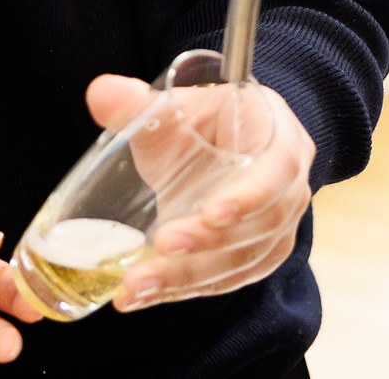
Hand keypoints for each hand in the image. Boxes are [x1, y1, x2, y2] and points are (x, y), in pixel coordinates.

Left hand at [76, 72, 314, 311]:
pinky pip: (226, 281)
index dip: (249, 195)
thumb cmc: (207, 123)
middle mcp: (288, 188)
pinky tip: (143, 295)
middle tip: (161, 245)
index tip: (210, 212)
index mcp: (278, 139)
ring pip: (242, 262)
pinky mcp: (256, 258)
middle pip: (261, 226)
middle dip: (207, 243)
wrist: (225, 146)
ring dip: (188, 277)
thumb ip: (139, 103)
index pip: (277, 170)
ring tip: (138, 284)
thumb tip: (101, 93)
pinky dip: (183, 290)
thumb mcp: (176, 108)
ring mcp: (278, 229)